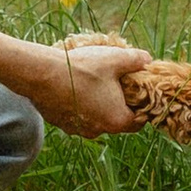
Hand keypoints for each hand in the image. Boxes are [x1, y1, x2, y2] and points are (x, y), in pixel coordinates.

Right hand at [22, 34, 148, 137]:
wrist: (42, 75)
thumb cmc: (82, 68)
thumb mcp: (115, 59)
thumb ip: (137, 60)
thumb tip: (148, 60)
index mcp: (117, 120)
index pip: (139, 121)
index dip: (141, 105)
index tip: (138, 90)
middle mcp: (99, 131)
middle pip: (117, 119)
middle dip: (120, 103)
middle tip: (116, 82)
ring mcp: (79, 130)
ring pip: (97, 118)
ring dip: (99, 104)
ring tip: (94, 82)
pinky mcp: (63, 124)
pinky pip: (79, 116)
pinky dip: (81, 105)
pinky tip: (76, 86)